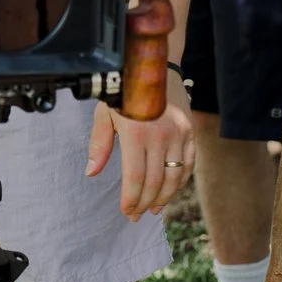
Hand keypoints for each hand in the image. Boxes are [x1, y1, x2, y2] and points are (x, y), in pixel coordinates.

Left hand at [85, 96, 195, 220]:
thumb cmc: (123, 91)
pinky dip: (180, 181)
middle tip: (137, 215)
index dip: (131, 199)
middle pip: (155, 181)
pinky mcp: (190, 131)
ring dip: (164, 197)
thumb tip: (92, 173)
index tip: (126, 211)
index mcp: (136, 133)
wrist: (152, 66)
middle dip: (145, 202)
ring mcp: (179, 133)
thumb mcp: (104, 114)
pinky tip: (170, 191)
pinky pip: (188, 163)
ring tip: (154, 209)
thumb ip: (99, 145)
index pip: (135, 177)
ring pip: (174, 176)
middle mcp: (161, 135)